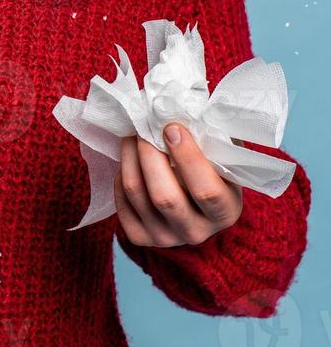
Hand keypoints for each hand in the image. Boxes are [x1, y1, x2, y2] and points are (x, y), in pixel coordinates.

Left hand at [114, 124, 242, 246]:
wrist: (195, 210)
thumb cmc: (212, 174)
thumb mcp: (224, 160)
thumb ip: (213, 140)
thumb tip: (187, 108)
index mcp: (226, 213)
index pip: (206, 191)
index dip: (187, 156)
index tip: (172, 127)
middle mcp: (196, 232)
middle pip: (164, 196)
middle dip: (150, 154)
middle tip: (144, 127)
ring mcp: (166, 238)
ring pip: (137, 193)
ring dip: (129, 158)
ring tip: (132, 136)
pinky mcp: (140, 237)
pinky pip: (122, 203)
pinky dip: (121, 177)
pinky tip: (130, 162)